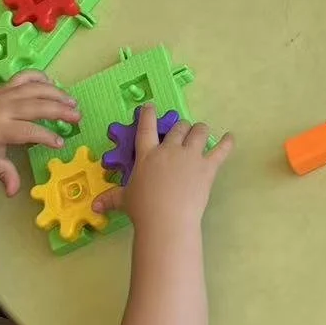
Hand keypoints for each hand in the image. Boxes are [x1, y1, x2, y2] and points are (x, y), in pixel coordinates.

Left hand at [0, 73, 79, 193]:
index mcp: (0, 128)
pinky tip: (52, 84)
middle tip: (78, 117)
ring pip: (35, 89)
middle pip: (38, 106)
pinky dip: (39, 77)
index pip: (31, 131)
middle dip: (60, 111)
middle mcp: (4, 107)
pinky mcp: (2, 86)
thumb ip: (4, 173)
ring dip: (56, 93)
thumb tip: (13, 193)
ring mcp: (4, 93)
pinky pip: (24, 77)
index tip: (61, 143)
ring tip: (72, 101)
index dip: (47, 137)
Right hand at [95, 105, 231, 232]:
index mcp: (148, 154)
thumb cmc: (143, 209)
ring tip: (201, 132)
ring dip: (200, 130)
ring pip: (199, 131)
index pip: (146, 127)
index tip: (150, 106)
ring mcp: (190, 156)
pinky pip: (221, 150)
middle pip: (178, 127)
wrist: (167, 219)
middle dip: (180, 127)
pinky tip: (231, 137)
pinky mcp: (207, 167)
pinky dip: (227, 143)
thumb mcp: (124, 200)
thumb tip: (94, 206)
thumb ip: (111, 198)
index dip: (148, 113)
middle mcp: (170, 149)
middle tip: (181, 132)